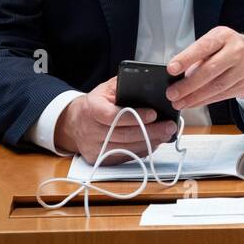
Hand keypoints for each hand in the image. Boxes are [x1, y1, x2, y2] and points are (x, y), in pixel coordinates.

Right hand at [53, 76, 178, 163]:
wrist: (74, 122)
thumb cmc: (96, 103)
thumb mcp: (106, 89)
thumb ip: (124, 85)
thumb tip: (148, 84)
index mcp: (92, 109)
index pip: (113, 116)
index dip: (134, 116)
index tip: (154, 114)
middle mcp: (90, 130)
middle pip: (124, 135)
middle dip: (150, 131)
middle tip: (169, 126)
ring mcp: (94, 147)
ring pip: (126, 148)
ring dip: (149, 142)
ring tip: (165, 135)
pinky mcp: (98, 159)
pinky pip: (124, 157)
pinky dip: (141, 151)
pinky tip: (153, 143)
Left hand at [165, 26, 243, 110]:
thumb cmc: (230, 48)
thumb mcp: (215, 43)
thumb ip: (197, 56)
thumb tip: (177, 75)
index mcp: (224, 36)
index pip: (203, 47)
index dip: (186, 58)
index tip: (171, 69)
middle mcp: (237, 51)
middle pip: (210, 70)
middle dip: (188, 85)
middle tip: (172, 93)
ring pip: (217, 87)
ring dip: (195, 97)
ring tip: (180, 102)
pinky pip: (222, 95)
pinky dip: (205, 101)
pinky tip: (194, 102)